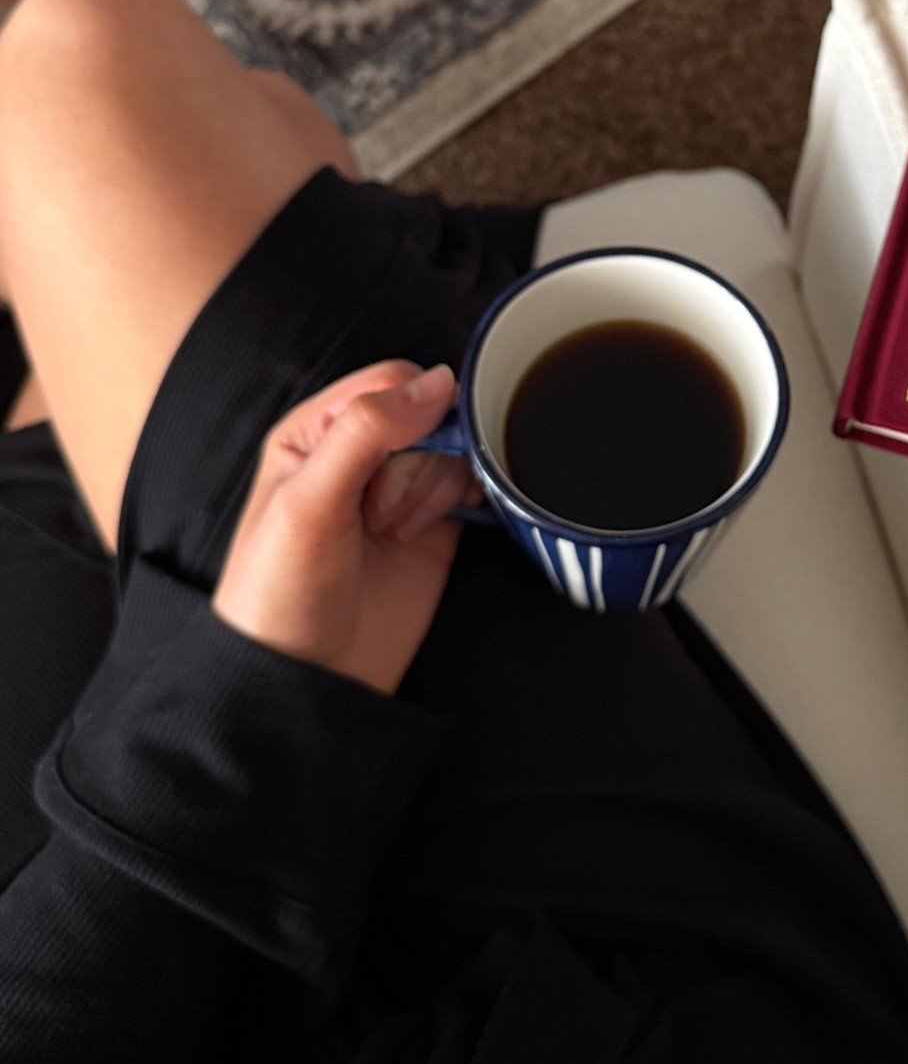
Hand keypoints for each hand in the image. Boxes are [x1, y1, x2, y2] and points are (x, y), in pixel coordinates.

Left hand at [212, 360, 482, 694]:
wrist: (305, 681)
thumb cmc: (279, 593)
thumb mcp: (308, 502)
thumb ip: (365, 432)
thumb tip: (437, 382)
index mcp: (316, 432)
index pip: (389, 383)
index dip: (409, 413)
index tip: (397, 462)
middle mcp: (360, 454)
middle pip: (431, 414)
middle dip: (424, 457)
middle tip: (387, 508)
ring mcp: (399, 490)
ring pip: (455, 449)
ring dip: (438, 485)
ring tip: (398, 529)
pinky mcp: (434, 526)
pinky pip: (473, 486)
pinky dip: (471, 499)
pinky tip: (430, 529)